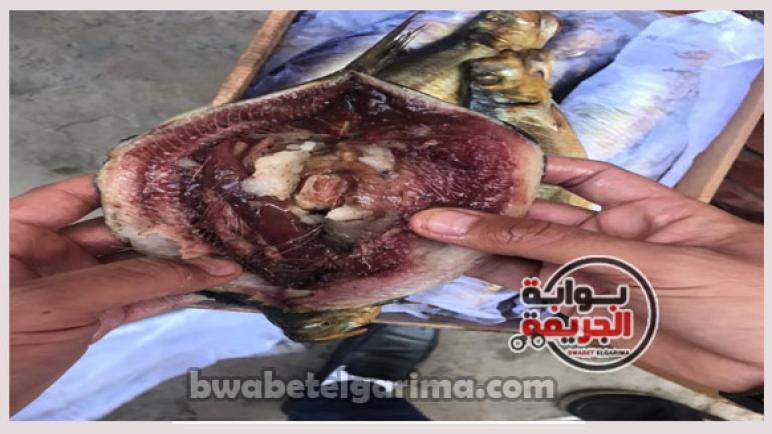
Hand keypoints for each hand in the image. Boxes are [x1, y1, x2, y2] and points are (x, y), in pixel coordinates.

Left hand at [10, 175, 241, 414]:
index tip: (170, 181)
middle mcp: (45, 253)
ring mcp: (69, 289)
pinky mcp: (87, 322)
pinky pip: (133, 302)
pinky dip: (166, 296)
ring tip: (213, 253)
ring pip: (129, 270)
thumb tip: (199, 269)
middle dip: (160, 229)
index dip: (125, 187)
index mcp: (19, 230)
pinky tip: (198, 285)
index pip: (79, 194)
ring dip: (172, 266)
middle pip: (114, 232)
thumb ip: (129, 281)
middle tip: (206, 222)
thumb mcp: (59, 302)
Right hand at [410, 156, 762, 392]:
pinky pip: (548, 304)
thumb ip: (551, 246)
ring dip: (493, 254)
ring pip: (538, 264)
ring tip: (443, 241)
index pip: (577, 178)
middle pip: (545, 222)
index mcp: (639, 207)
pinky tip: (479, 278)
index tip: (486, 165)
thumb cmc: (740, 290)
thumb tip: (481, 226)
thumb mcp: (638, 257)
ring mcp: (608, 283)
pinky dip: (513, 293)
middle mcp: (618, 242)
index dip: (533, 170)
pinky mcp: (601, 322)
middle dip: (497, 216)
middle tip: (441, 209)